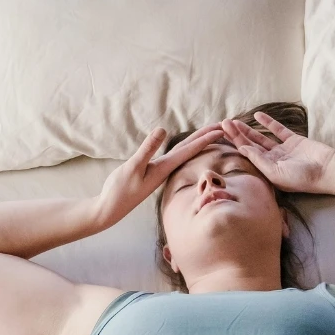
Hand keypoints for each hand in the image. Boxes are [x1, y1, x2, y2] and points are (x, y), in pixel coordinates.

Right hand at [96, 122, 224, 226]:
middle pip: (191, 149)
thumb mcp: (133, 166)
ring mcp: (161, 171)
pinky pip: (175, 157)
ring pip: (184, 153)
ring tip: (211, 133)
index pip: (190, 150)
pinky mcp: (154, 172)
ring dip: (198, 142)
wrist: (111, 209)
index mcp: (165, 168)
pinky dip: (184, 149)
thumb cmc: (120, 189)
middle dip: (207, 137)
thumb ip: (148, 148)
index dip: (206, 138)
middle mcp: (167, 169)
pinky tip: (187, 147)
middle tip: (224, 125)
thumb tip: (162, 130)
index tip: (221, 129)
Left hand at [221, 112, 334, 193]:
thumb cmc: (302, 177)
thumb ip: (258, 160)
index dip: (235, 142)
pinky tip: (257, 115)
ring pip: (261, 138)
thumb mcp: (276, 172)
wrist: (327, 170)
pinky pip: (278, 130)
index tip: (224, 131)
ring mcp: (283, 150)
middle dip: (238, 135)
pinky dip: (268, 123)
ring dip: (248, 130)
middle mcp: (273, 161)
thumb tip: (241, 149)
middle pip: (251, 145)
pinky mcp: (293, 141)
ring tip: (235, 121)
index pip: (247, 154)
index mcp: (267, 170)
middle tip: (225, 123)